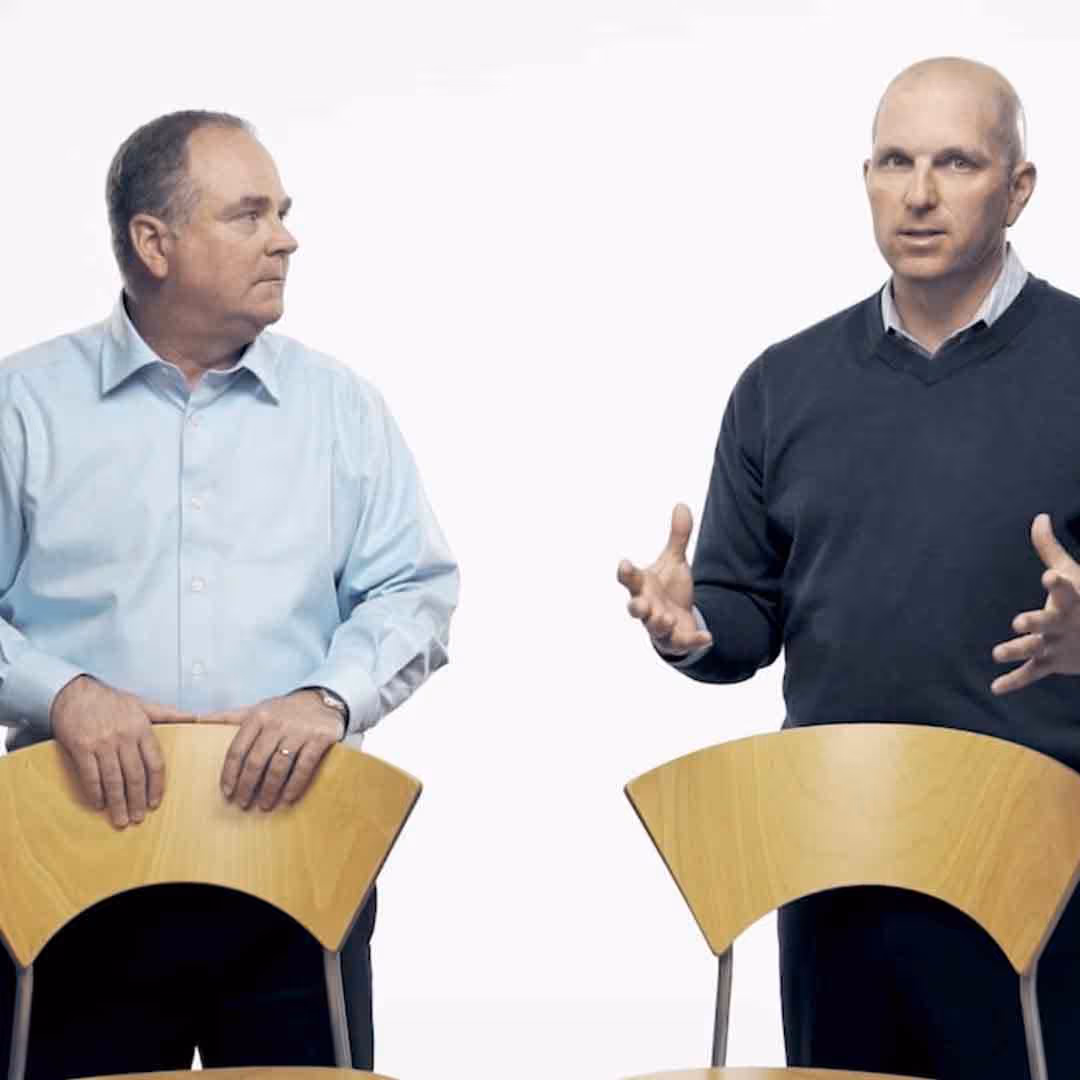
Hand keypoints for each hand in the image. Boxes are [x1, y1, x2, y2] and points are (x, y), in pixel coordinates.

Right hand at [50, 676, 195, 827]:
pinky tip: (99, 804)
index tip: (156, 803)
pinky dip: (95, 792)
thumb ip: (169, 714)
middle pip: (134, 775)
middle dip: (137, 800)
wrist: (74, 692)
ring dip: (117, 802)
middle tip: (138, 819)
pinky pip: (90, 775)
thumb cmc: (111, 700)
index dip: (156, 786)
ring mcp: (102, 743)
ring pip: (113, 779)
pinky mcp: (81, 747)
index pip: (155, 763)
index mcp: (142, 729)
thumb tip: (197, 718)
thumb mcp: (143, 704)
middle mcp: (124, 737)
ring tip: (120, 819)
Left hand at [200, 691, 343, 810]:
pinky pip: (304, 766)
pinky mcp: (320, 739)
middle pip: (256, 761)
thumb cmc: (283, 710)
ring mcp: (299, 731)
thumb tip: (194, 718)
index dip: (230, 774)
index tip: (226, 792)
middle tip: (243, 804)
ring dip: (269, 789)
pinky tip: (287, 798)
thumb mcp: (256, 709)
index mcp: (257, 717)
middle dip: (247, 786)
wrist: (323, 701)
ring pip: (279, 766)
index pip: (237, 749)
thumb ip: (227, 716)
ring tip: (264, 805)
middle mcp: (277, 723)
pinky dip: (294, 785)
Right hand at [617, 503, 712, 654]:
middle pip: (635, 609)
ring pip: (654, 628)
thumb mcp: (674, 562)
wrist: (678, 619)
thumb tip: (682, 505)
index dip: (626, 572)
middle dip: (637, 607)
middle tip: (641, 604)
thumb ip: (677, 538)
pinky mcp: (675, 639)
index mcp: (642, 587)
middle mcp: (647, 607)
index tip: (625, 564)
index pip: (629, 579)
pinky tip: (708, 636)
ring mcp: (659, 625)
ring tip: (667, 617)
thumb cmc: (668, 588)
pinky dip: (694, 640)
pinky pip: (682, 642)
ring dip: (659, 623)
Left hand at [992, 513, 1079, 694]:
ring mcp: (1058, 645)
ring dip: (1018, 651)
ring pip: (1036, 649)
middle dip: (1036, 623)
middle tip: (1018, 622)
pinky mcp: (1052, 663)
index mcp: (1071, 600)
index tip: (1049, 576)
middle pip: (1049, 623)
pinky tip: (994, 688)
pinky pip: (1032, 674)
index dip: (1057, 584)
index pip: (1066, 590)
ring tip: (997, 653)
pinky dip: (1014, 682)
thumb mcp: (1072, 574)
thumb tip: (1040, 516)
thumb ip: (1049, 548)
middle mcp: (1064, 624)